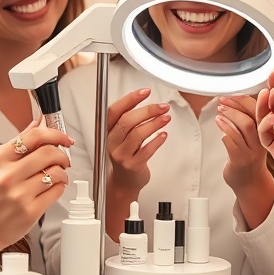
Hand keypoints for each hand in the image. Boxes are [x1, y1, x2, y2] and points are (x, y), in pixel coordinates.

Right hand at [0, 126, 71, 266]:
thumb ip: (19, 142)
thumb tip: (40, 120)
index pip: (34, 136)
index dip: (56, 134)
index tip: (65, 138)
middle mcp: (7, 176)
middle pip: (49, 152)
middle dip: (62, 154)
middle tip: (63, 158)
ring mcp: (19, 195)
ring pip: (56, 172)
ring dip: (62, 172)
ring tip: (57, 175)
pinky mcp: (30, 211)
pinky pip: (57, 191)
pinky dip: (60, 187)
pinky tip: (52, 188)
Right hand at [103, 88, 169, 238]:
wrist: (123, 182)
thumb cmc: (125, 154)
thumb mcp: (121, 136)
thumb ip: (129, 119)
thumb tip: (147, 101)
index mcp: (107, 131)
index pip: (115, 111)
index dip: (130, 99)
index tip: (145, 91)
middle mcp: (112, 142)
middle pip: (127, 121)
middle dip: (147, 111)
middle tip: (162, 106)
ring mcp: (121, 155)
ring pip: (137, 135)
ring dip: (154, 124)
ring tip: (166, 118)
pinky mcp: (132, 166)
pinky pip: (146, 151)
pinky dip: (157, 141)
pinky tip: (164, 135)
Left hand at [216, 94, 266, 190]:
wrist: (251, 184)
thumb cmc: (250, 158)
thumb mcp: (255, 138)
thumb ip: (249, 121)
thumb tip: (235, 101)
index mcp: (267, 133)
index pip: (260, 112)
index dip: (248, 100)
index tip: (235, 93)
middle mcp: (261, 142)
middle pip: (251, 118)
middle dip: (235, 106)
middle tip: (223, 101)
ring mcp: (251, 152)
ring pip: (242, 128)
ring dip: (228, 116)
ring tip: (219, 111)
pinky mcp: (239, 161)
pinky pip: (231, 142)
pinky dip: (224, 130)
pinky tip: (219, 125)